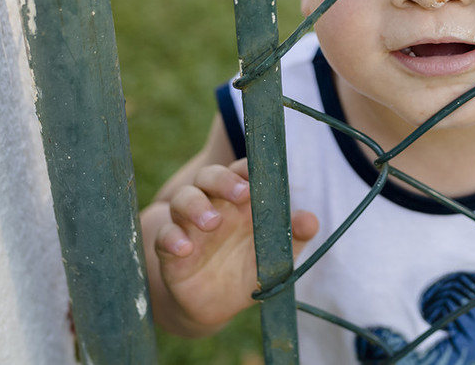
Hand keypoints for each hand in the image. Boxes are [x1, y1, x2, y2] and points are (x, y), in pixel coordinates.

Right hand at [153, 159, 318, 331]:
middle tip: (241, 195)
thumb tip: (310, 221)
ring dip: (196, 206)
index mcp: (240, 200)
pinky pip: (164, 235)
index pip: (242, 171)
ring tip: (212, 223)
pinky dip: (171, 238)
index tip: (259, 175)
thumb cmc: (248, 268)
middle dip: (224, 180)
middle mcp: (213, 204)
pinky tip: (184, 248)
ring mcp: (189, 225)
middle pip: (210, 176)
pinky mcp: (170, 249)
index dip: (249, 169)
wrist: (215, 305)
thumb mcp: (275, 257)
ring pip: (184, 199)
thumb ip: (293, 237)